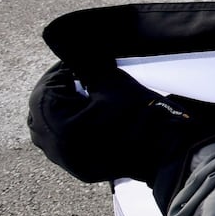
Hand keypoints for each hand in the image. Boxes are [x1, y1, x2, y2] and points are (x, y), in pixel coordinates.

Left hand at [28, 63, 214, 193]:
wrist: (170, 152)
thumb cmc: (142, 116)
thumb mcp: (112, 83)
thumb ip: (87, 65)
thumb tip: (75, 46)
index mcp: (59, 125)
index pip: (47, 88)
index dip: (63, 71)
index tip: (79, 62)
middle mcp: (56, 147)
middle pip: (44, 110)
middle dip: (61, 91)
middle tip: (83, 78)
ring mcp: (67, 161)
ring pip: (52, 128)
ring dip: (64, 109)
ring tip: (87, 97)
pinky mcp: (80, 169)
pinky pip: (64, 144)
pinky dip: (72, 127)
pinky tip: (91, 117)